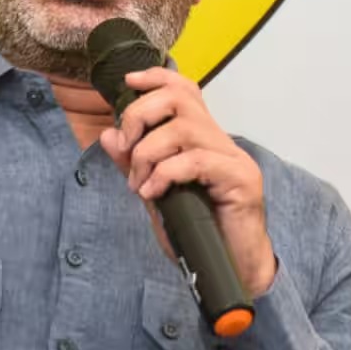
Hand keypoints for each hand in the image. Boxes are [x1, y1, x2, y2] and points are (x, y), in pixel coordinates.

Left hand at [99, 67, 276, 297]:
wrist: (234, 271)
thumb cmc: (200, 234)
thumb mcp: (156, 196)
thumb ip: (136, 166)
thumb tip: (109, 136)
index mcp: (203, 141)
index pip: (186, 90)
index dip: (156, 78)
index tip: (128, 82)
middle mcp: (222, 143)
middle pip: (180, 100)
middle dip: (141, 116)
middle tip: (127, 148)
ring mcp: (234, 160)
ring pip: (185, 129)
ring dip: (149, 153)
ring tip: (140, 183)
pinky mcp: (242, 181)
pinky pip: (197, 161)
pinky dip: (166, 173)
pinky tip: (154, 193)